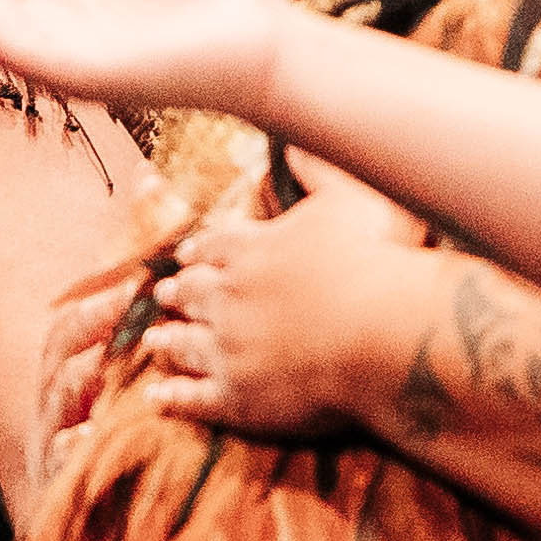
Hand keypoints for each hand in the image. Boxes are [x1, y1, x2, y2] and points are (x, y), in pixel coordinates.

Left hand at [138, 160, 429, 436]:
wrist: (385, 334)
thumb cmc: (377, 262)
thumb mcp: (352, 195)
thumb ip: (318, 168)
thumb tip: (293, 142)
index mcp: (251, 248)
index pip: (213, 246)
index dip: (198, 251)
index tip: (186, 255)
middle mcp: (227, 296)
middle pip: (191, 293)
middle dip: (176, 293)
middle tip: (164, 294)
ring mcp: (227, 349)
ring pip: (183, 343)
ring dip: (168, 340)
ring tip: (156, 340)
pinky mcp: (237, 398)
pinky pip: (193, 399)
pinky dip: (173, 397)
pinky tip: (159, 397)